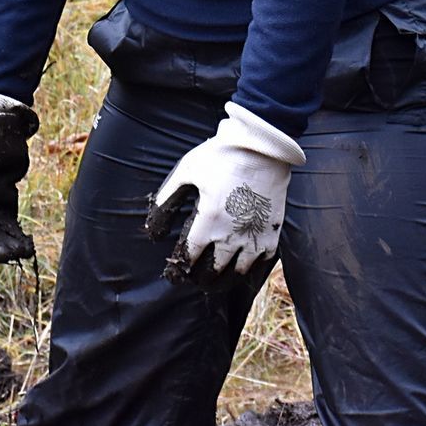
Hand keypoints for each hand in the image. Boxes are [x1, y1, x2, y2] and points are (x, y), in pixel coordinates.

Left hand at [143, 102, 304, 289]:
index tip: (174, 274)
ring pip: (237, 273)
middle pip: (211, 273)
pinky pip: (261, 263)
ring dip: (224, 280)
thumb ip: (167, 201)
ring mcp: (253, 237)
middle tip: (195, 279)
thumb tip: (153, 232)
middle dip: (199, 279)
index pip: (187, 259)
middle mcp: (229, 237)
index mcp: (206, 223)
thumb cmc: (221, 155)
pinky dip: (251, 270)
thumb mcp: (186, 172)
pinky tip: (244, 269)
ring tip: (217, 280)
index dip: (178, 270)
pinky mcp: (272, 232)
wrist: (262, 145)